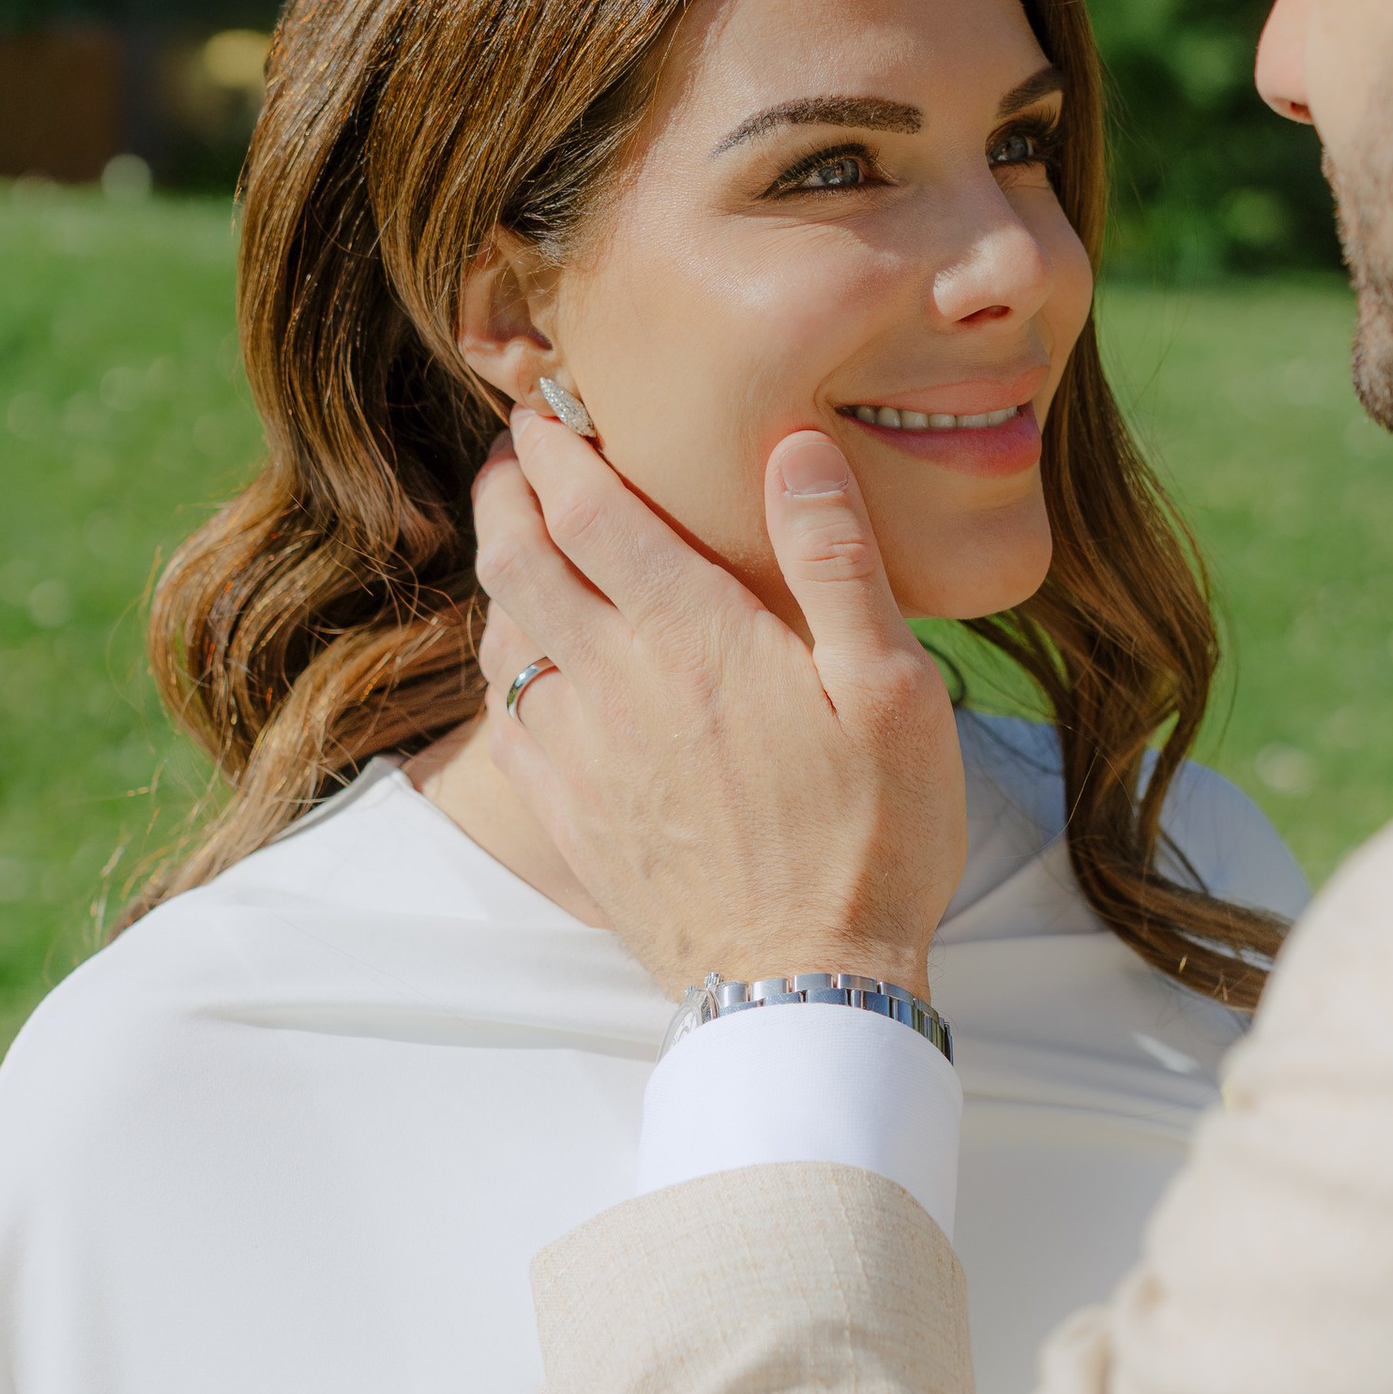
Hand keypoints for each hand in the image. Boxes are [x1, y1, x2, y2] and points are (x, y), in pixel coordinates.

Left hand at [472, 413, 968, 1003]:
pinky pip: (504, 718)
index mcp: (690, 633)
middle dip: (508, 489)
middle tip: (518, 454)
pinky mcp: (567, 818)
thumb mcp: (891, 688)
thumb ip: (835, 560)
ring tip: (522, 539)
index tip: (551, 411)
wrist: (804, 982)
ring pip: (501, 634)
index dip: (557, 447)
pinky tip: (529, 660)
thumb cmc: (872, 836)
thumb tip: (793, 448)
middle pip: (517, 555)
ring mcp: (577, 755)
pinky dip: (503, 664)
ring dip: (501, 571)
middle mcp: (612, 682)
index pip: (589, 507)